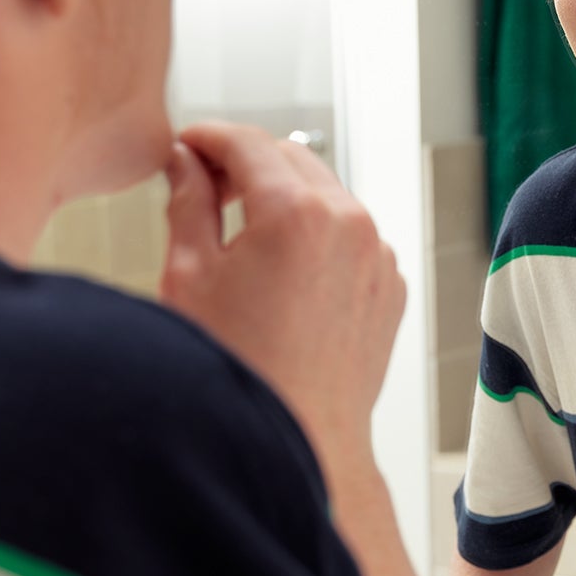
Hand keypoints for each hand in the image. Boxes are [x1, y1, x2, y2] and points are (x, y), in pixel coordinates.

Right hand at [159, 123, 403, 468]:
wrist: (302, 439)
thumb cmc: (241, 371)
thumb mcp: (190, 276)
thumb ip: (188, 203)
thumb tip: (185, 165)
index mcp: (297, 212)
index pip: (247, 143)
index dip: (209, 137)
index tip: (186, 144)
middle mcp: (350, 224)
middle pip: (292, 158)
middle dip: (247, 161)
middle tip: (205, 181)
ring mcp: (378, 255)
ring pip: (326, 195)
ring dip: (285, 196)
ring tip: (240, 228)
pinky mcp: (390, 285)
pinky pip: (352, 237)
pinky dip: (318, 234)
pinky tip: (281, 268)